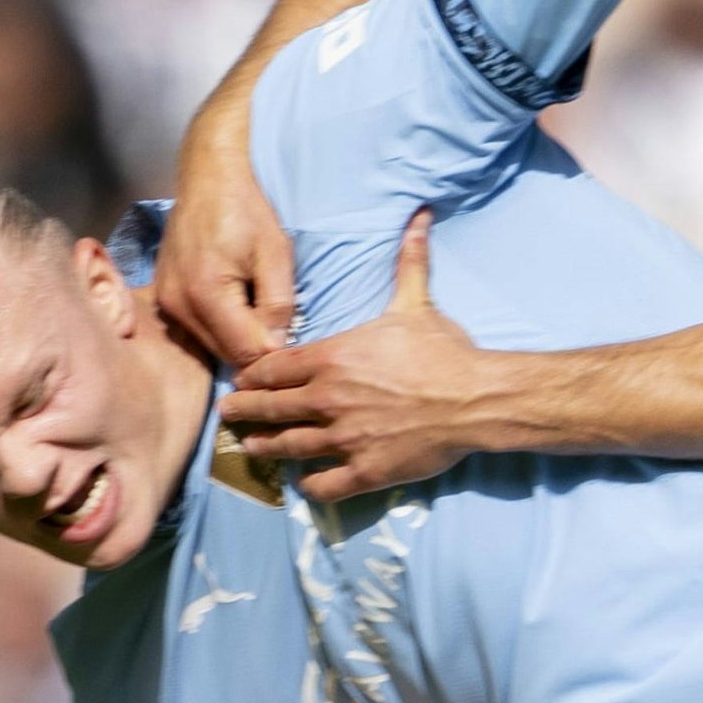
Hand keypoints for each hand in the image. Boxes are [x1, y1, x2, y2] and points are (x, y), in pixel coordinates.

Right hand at [156, 111, 295, 367]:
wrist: (208, 179)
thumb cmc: (245, 210)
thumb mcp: (276, 254)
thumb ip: (278, 304)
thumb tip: (278, 347)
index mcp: (205, 293)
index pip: (244, 353)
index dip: (273, 354)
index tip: (293, 339)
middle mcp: (178, 305)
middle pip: (225, 355)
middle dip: (256, 349)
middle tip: (281, 325)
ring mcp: (166, 304)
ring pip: (211, 347)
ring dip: (238, 339)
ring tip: (258, 307)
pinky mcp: (164, 300)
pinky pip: (197, 331)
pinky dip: (221, 328)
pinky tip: (238, 304)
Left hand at [224, 212, 495, 502]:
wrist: (474, 399)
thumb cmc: (443, 352)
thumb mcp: (417, 303)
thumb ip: (407, 263)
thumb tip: (418, 217)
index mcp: (333, 359)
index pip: (274, 367)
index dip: (253, 375)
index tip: (241, 379)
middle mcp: (328, 399)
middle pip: (271, 408)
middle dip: (245, 412)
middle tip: (229, 415)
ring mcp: (343, 439)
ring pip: (289, 447)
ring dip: (266, 447)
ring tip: (252, 448)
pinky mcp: (364, 470)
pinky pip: (324, 485)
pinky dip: (310, 485)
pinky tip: (304, 483)